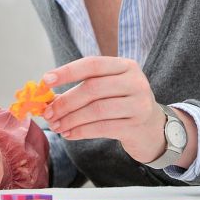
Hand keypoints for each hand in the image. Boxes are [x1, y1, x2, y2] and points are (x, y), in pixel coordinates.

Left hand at [41, 57, 167, 163]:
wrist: (153, 128)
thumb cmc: (122, 104)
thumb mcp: (108, 88)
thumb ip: (83, 88)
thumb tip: (48, 98)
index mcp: (125, 66)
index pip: (92, 64)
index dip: (67, 72)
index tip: (46, 80)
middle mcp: (135, 81)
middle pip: (92, 89)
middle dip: (65, 102)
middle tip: (48, 113)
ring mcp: (139, 103)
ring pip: (96, 110)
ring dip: (71, 119)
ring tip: (56, 126)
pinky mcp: (137, 125)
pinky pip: (103, 128)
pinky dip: (82, 131)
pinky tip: (69, 134)